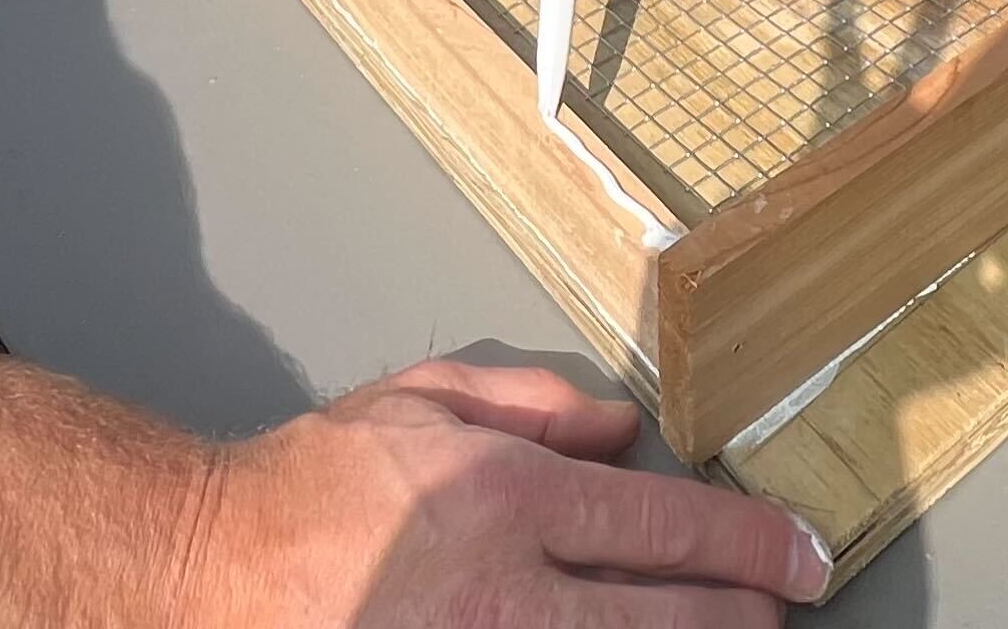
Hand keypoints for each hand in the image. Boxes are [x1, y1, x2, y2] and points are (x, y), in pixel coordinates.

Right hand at [170, 358, 826, 627]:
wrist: (205, 571)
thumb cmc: (306, 490)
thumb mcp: (419, 400)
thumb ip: (530, 403)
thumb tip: (620, 429)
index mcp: (504, 499)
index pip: (668, 527)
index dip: (756, 544)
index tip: (803, 556)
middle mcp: (504, 593)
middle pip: (670, 620)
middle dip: (745, 616)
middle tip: (781, 607)